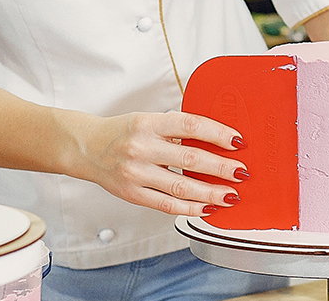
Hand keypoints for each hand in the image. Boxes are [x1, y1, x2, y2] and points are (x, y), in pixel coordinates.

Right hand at [61, 110, 245, 215]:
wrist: (86, 147)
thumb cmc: (123, 132)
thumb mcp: (148, 120)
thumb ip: (176, 128)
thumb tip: (216, 138)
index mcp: (147, 123)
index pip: (190, 125)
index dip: (217, 133)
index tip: (237, 141)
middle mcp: (141, 147)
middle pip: (190, 158)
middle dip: (221, 167)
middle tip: (241, 172)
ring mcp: (135, 173)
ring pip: (181, 186)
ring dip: (211, 193)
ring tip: (230, 194)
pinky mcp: (133, 194)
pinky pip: (167, 204)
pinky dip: (190, 208)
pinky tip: (207, 207)